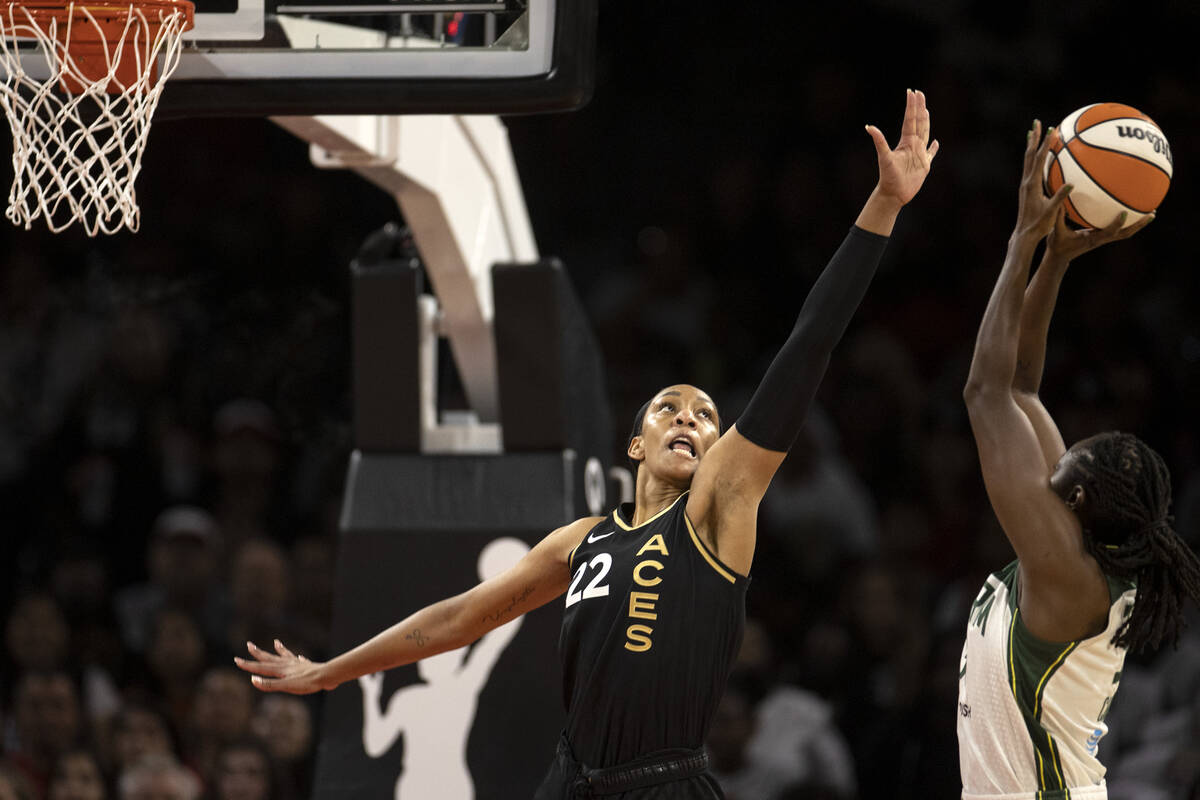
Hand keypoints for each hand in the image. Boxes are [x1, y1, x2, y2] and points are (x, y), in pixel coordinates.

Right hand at [235, 639, 330, 693]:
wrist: (327, 676)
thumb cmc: (307, 683)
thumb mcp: (286, 686)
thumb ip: (270, 684)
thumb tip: (253, 680)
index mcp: (281, 669)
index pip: (260, 667)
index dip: (248, 665)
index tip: (236, 660)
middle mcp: (288, 664)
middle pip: (270, 658)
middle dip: (258, 653)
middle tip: (249, 645)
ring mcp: (297, 665)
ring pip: (285, 656)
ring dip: (278, 650)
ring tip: (276, 642)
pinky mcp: (307, 667)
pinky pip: (299, 660)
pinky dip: (297, 658)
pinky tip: (299, 657)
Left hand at [866, 89, 938, 206]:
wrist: (893, 194)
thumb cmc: (888, 177)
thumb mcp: (884, 157)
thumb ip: (879, 141)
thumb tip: (869, 127)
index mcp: (905, 142)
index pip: (910, 120)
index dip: (911, 106)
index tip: (912, 92)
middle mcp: (912, 146)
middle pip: (918, 123)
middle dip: (919, 108)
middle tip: (920, 93)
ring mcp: (919, 155)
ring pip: (925, 134)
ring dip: (926, 122)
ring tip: (926, 111)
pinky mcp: (924, 166)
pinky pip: (931, 154)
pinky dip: (934, 148)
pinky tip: (936, 142)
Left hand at [1013, 120, 1072, 242]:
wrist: (1024, 234)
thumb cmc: (1039, 224)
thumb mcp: (1052, 211)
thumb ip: (1060, 198)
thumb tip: (1071, 184)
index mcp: (1032, 184)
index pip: (1039, 159)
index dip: (1045, 144)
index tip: (1051, 129)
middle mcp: (1026, 181)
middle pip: (1030, 154)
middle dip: (1034, 138)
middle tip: (1037, 122)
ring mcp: (1025, 184)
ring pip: (1028, 160)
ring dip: (1032, 145)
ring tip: (1034, 132)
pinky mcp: (1026, 189)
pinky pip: (1030, 168)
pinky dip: (1035, 158)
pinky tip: (1040, 155)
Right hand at [1044, 206, 1153, 264]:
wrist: (1059, 258)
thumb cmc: (1058, 244)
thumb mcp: (1056, 231)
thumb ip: (1059, 216)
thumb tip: (1061, 200)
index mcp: (1092, 239)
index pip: (1108, 232)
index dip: (1117, 224)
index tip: (1124, 213)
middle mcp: (1102, 240)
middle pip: (1126, 234)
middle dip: (1139, 225)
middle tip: (1152, 214)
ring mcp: (1104, 240)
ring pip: (1126, 233)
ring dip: (1139, 224)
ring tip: (1151, 213)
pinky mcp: (1103, 238)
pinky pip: (1120, 230)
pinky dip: (1129, 222)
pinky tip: (1131, 212)